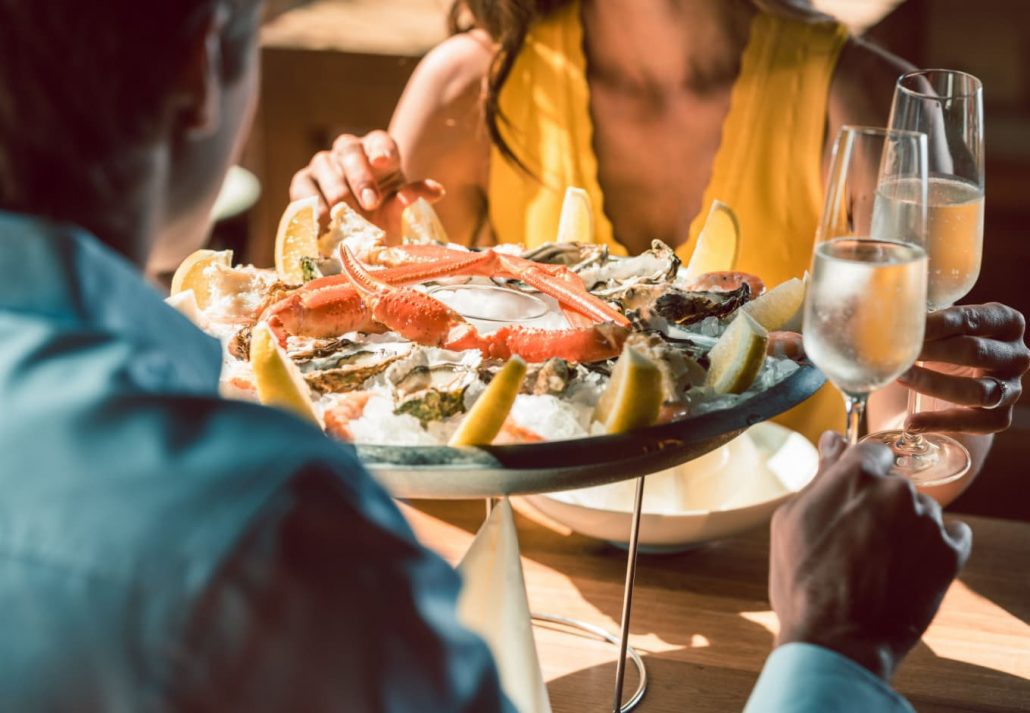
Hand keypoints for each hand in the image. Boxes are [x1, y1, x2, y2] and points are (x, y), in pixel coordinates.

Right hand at [289, 131, 444, 238]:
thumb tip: (436, 191)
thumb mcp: (399, 207)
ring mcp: (324, 164)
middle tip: (371, 203)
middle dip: (360, 177)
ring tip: (345, 216)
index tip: (383, 162)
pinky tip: (323, 220)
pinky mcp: (303, 182)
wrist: (351, 233)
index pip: (380, 141)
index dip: (381, 149)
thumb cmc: (381, 214)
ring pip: (325, 167)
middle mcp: (349, 151)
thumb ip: (413, 196)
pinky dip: (313, 203)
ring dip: (337, 192)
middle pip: (350, 151)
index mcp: (377, 151)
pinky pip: (304, 187)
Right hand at [770, 433, 971, 680]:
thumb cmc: (803, 581)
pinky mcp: (951, 553)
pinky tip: (908, 570)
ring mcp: (927, 521)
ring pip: (923, 511)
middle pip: (896, 485)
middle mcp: (896, 489)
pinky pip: (953, 536)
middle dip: (881, 507)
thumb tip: (832, 440)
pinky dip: (935, 549)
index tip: (853, 498)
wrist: (836, 640)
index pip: (870, 451)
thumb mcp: (792, 520)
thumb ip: (820, 475)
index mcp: (854, 475)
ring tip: (880, 566)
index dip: (861, 475)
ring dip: (908, 529)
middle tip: (858, 543)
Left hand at [898, 303, 1029, 433]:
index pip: (971, 319)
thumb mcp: (931, 327)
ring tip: (899, 378)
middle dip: (932, 351)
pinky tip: (911, 422)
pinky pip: (974, 423)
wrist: (940, 392)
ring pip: (978, 390)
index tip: (905, 324)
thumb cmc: (933, 348)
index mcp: (1004, 322)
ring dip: (934, 383)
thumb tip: (869, 302)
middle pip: (974, 352)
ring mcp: (1012, 388)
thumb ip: (914, 314)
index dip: (936, 323)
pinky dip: (940, 422)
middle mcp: (1017, 354)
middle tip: (897, 351)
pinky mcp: (999, 418)